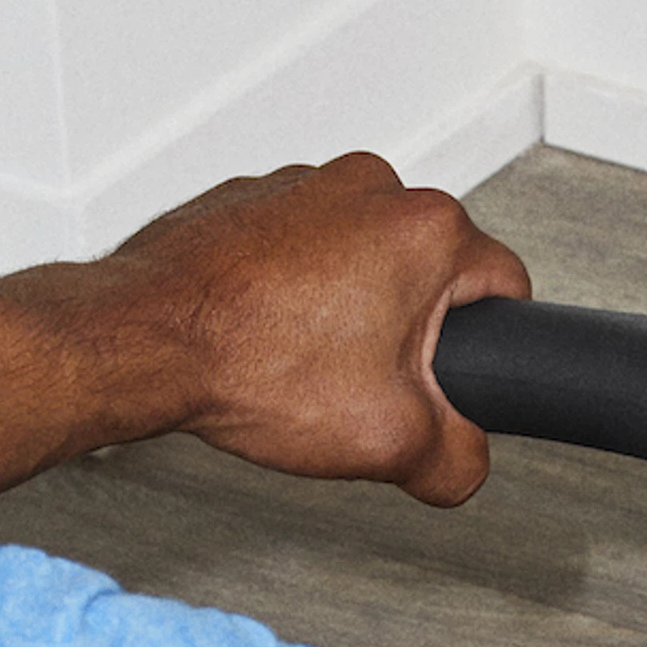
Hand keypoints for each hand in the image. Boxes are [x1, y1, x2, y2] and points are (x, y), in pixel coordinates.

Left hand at [110, 154, 529, 505]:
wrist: (142, 340)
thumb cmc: (250, 366)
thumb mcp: (389, 443)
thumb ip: (459, 461)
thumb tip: (466, 462)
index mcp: (425, 229)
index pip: (504, 285)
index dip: (488, 346)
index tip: (450, 375)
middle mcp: (370, 187)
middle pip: (427, 272)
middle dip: (406, 330)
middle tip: (363, 384)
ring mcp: (304, 185)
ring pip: (358, 256)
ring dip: (344, 305)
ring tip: (301, 362)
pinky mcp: (249, 196)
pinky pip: (296, 245)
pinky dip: (287, 285)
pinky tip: (260, 334)